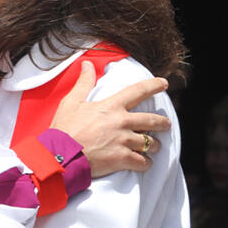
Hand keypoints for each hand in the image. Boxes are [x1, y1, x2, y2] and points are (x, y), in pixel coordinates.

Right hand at [50, 61, 170, 176]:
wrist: (61, 155)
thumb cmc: (65, 128)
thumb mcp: (72, 101)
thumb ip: (84, 82)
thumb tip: (88, 64)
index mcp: (112, 106)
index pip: (138, 91)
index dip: (153, 86)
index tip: (164, 84)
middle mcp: (122, 122)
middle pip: (151, 120)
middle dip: (162, 122)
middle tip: (166, 124)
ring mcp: (124, 141)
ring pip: (150, 143)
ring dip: (153, 145)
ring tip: (153, 147)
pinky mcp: (123, 159)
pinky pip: (143, 162)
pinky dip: (145, 163)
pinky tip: (144, 162)